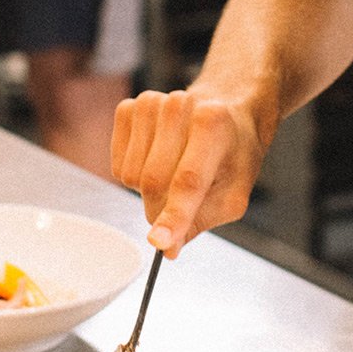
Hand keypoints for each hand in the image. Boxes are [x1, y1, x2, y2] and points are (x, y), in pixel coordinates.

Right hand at [111, 88, 265, 256]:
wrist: (225, 113)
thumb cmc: (232, 152)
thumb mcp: (234, 191)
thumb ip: (203, 220)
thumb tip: (167, 248)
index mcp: (214, 123)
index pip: (188, 179)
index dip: (174, 214)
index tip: (159, 242)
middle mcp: (181, 105)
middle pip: (153, 182)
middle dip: (162, 207)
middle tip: (182, 204)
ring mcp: (151, 103)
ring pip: (131, 175)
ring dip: (149, 188)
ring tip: (176, 168)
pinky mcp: (129, 108)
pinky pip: (117, 165)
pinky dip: (134, 172)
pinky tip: (157, 156)